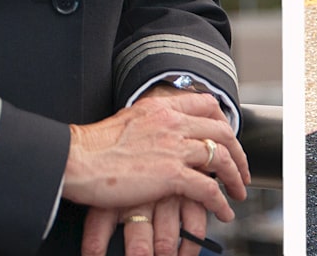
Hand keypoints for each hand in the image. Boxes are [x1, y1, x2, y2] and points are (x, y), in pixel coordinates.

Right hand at [65, 91, 248, 254]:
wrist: (76, 159)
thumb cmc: (91, 146)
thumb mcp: (126, 121)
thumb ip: (149, 123)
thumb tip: (157, 133)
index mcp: (161, 107)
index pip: (206, 105)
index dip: (222, 121)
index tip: (227, 137)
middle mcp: (172, 122)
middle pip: (221, 132)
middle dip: (237, 151)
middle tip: (241, 168)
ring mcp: (174, 148)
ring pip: (221, 158)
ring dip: (235, 176)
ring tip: (239, 190)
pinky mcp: (171, 174)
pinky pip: (208, 188)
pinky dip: (221, 201)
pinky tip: (224, 210)